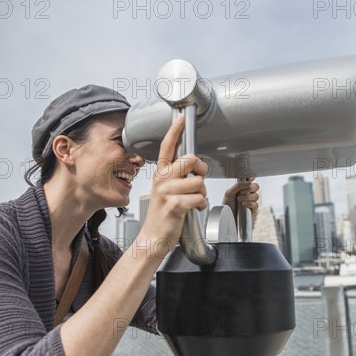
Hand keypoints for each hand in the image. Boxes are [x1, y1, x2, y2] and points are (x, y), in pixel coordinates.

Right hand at [139, 116, 208, 254]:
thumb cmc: (163, 213)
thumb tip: (196, 165)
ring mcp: (167, 192)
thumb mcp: (166, 190)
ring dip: (202, 194)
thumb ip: (177, 175)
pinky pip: (199, 198)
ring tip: (192, 201)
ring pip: (199, 182)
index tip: (181, 118)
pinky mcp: (174, 205)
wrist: (153, 237)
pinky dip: (201, 205)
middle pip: (191, 159)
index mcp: (160, 173)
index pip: (167, 146)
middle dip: (201, 171)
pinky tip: (193, 209)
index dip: (175, 131)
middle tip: (197, 182)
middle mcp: (162, 179)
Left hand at [222, 178, 259, 224]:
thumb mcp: (229, 193)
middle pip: (256, 186)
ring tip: (239, 200)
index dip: (251, 178)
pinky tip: (243, 205)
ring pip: (256, 195)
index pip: (250, 180)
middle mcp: (248, 194)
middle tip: (241, 192)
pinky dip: (249, 203)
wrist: (226, 217)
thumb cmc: (227, 205)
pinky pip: (255, 204)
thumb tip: (248, 182)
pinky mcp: (253, 210)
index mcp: (242, 188)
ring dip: (247, 197)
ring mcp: (251, 201)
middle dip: (249, 188)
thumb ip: (238, 186)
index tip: (249, 178)